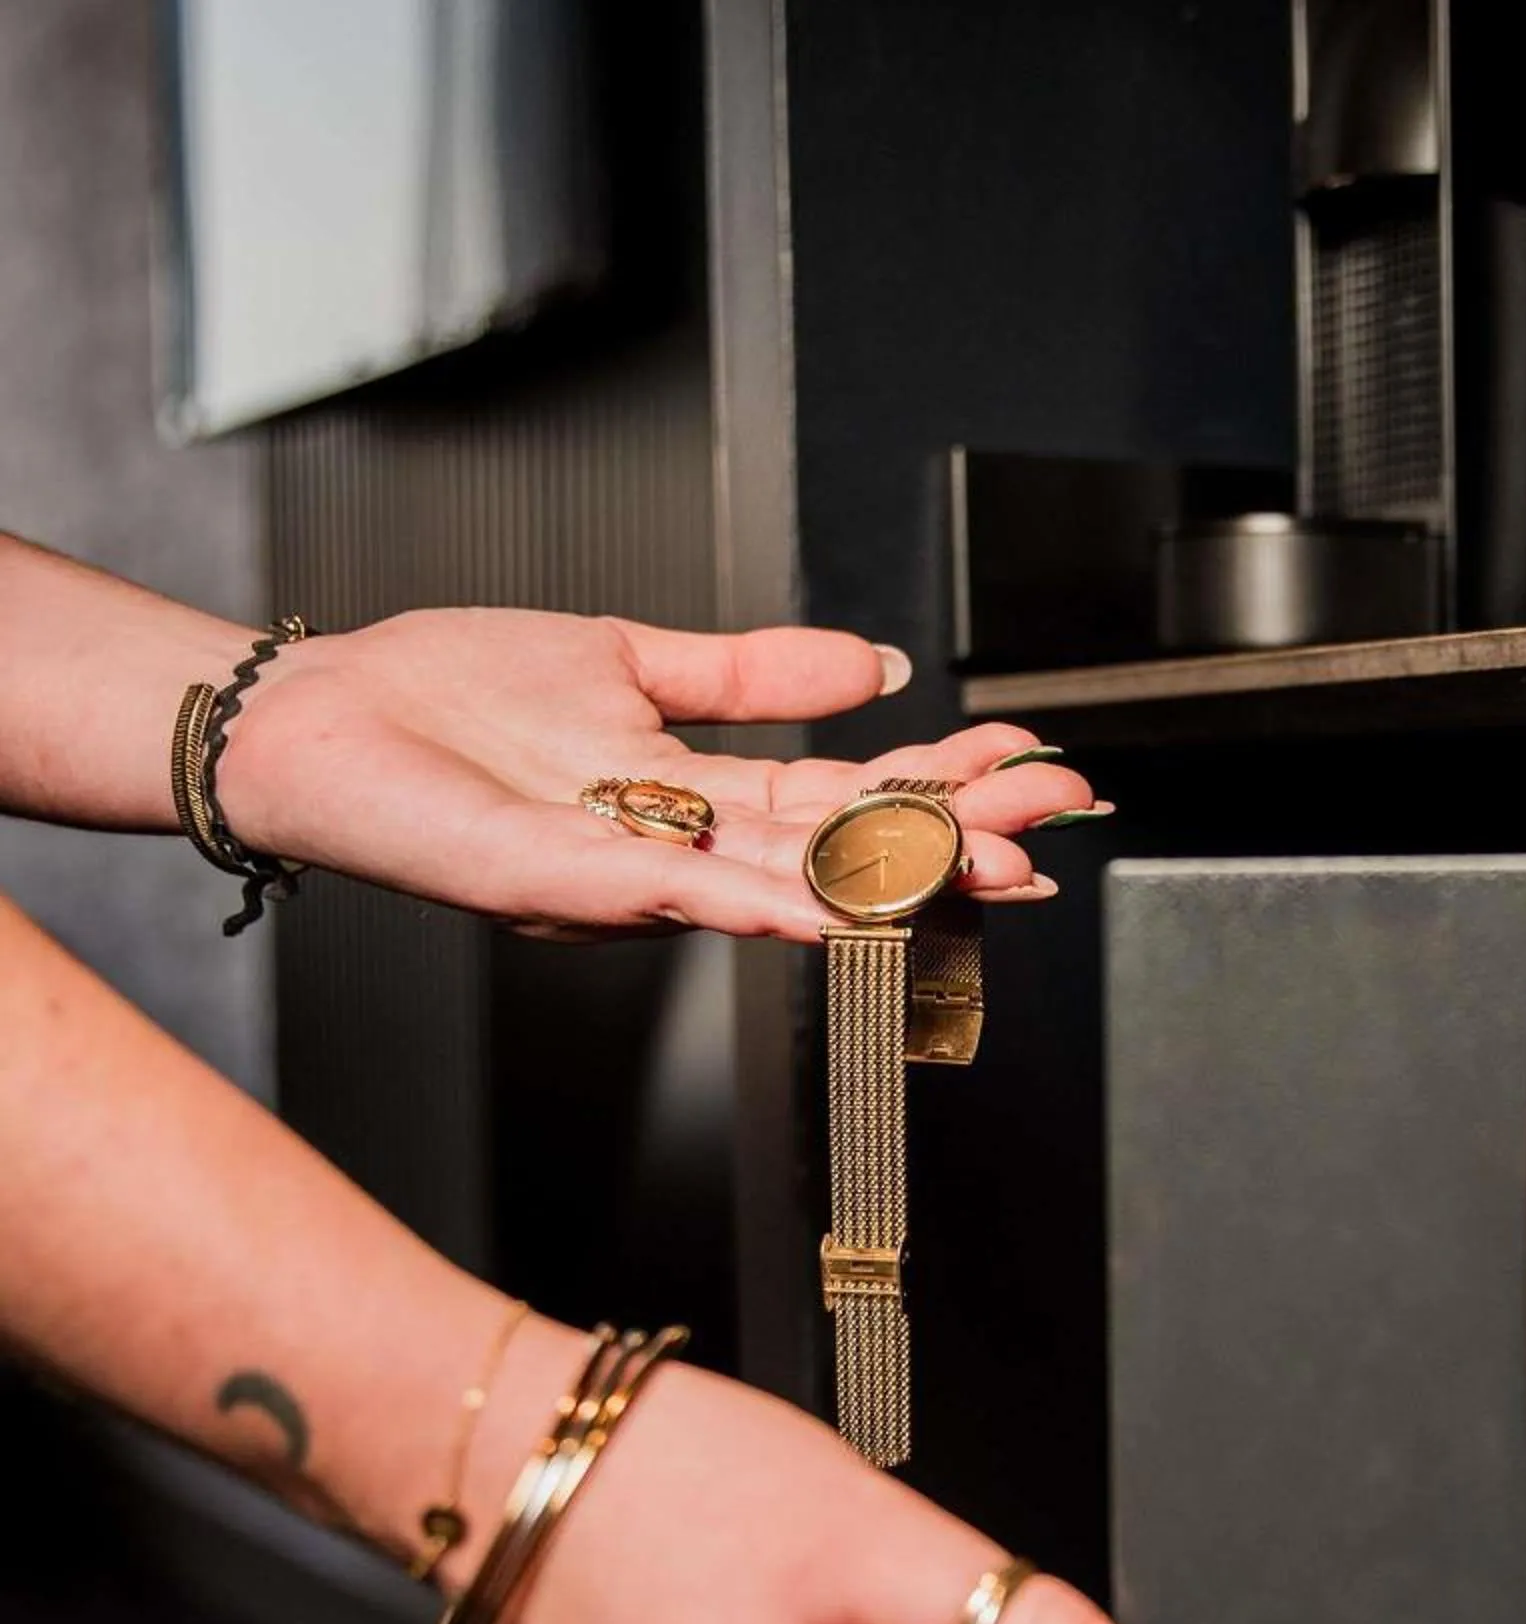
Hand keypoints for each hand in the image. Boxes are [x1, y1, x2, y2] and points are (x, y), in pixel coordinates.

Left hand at [214, 609, 1108, 940]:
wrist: (313, 717)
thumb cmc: (442, 697)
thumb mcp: (629, 658)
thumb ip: (753, 671)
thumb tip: (872, 662)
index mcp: (704, 795)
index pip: (854, 794)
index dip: (947, 782)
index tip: (1033, 763)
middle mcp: (684, 848)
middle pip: (843, 848)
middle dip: (958, 837)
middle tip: (1054, 826)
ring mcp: (632, 876)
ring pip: (789, 883)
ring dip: (897, 880)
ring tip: (991, 869)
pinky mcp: (563, 882)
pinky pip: (680, 896)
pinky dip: (766, 903)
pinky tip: (837, 906)